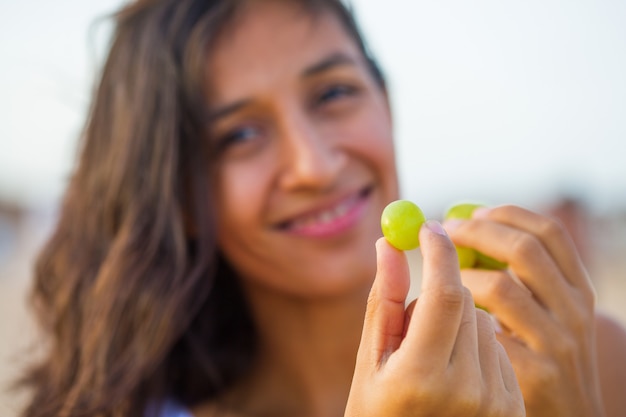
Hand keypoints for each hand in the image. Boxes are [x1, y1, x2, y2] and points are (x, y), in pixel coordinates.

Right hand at [345, 220, 524, 416]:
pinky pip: (496, 348)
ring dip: (457, 322)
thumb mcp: (370, 361)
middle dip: (440, 294)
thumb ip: (383, 301)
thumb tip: (388, 246)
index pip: (446, 294)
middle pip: (466, 303)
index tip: (430, 228)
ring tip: (432, 358)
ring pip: (482, 323)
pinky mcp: (511, 406)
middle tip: (414, 319)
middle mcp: (466, 391)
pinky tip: (455, 376)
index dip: (439, 253)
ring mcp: (494, 402)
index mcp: (421, 376)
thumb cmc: (377, 413)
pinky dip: (474, 347)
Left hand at [444, 205, 604, 416]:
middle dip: (477, 233)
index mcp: (578, 288)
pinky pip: (486, 331)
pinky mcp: (536, 373)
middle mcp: (575, 311)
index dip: (507, 215)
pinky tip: (457, 326)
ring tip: (448, 284)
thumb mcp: (545, 313)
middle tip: (445, 232)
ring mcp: (558, 343)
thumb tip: (464, 228)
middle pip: (524, 250)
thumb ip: (516, 275)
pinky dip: (465, 319)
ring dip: (463, 278)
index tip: (472, 212)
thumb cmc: (540, 356)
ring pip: (499, 288)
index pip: (549, 232)